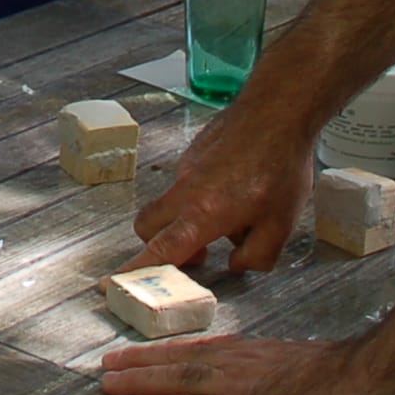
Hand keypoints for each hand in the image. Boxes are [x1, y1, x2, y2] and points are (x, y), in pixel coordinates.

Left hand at [99, 334, 394, 394]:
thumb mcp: (301, 369)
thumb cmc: (345, 382)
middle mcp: (237, 364)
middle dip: (139, 363)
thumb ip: (275, 373)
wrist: (369, 381)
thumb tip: (266, 382)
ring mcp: (236, 388)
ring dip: (137, 382)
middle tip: (106, 366)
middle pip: (177, 360)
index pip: (198, 350)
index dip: (165, 353)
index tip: (139, 353)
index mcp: (252, 354)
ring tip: (107, 384)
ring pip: (175, 381)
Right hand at [130, 103, 317, 274]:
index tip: (112, 283)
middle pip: (148, 225)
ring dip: (186, 221)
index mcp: (203, 214)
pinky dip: (201, 196)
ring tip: (232, 218)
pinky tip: (239, 189)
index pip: (162, 249)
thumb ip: (257, 255)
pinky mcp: (193, 153)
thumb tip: (238, 263)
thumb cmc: (280, 165)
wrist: (277, 111)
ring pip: (169, 204)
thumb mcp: (281, 225)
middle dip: (156, 246)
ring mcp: (186, 169)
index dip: (136, 270)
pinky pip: (186, 183)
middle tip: (193, 256)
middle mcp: (186, 191)